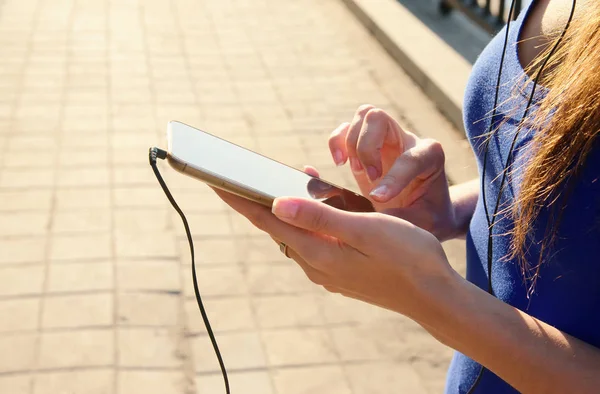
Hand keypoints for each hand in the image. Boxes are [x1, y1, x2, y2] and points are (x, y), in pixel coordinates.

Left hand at [213, 189, 456, 319]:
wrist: (434, 296)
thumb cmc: (407, 256)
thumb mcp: (364, 229)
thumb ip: (320, 217)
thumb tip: (277, 204)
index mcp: (317, 252)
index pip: (267, 221)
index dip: (240, 199)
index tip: (215, 180)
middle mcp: (315, 265)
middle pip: (276, 228)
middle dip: (258, 202)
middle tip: (243, 177)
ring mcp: (327, 271)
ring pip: (295, 234)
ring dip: (286, 210)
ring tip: (285, 183)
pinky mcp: (339, 272)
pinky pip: (313, 242)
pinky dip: (308, 221)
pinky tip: (318, 208)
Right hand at [329, 105, 455, 239]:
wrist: (425, 213)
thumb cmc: (427, 218)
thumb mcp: (423, 225)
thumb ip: (400, 222)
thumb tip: (369, 223)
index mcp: (430, 156)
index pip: (410, 157)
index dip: (393, 177)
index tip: (378, 199)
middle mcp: (407, 140)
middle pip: (380, 119)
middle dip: (366, 148)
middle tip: (368, 177)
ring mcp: (385, 139)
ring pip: (364, 116)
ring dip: (352, 144)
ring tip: (355, 171)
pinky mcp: (365, 146)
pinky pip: (346, 128)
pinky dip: (337, 142)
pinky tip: (339, 163)